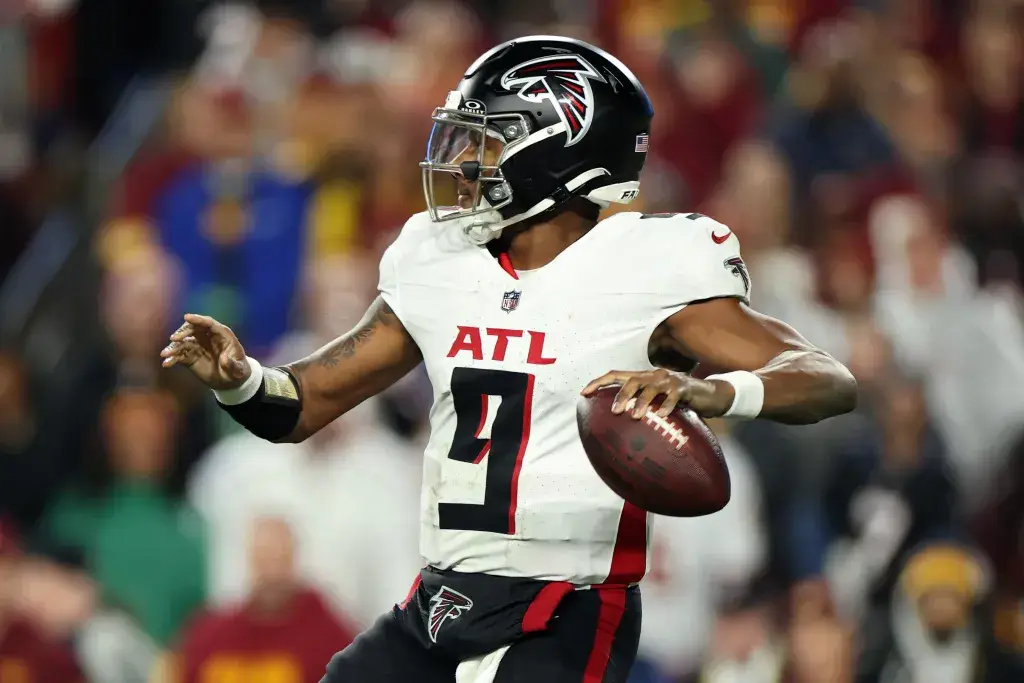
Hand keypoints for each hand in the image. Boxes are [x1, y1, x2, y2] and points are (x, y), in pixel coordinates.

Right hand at [160, 314, 250, 389]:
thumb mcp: (238, 370)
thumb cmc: (238, 372)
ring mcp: (198, 346)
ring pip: (184, 341)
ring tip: (165, 354)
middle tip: (174, 339)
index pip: (209, 323)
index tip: (187, 317)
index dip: (198, 319)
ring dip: (174, 346)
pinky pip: (180, 355)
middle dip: (183, 332)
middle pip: (193, 329)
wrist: (230, 381)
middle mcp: (208, 337)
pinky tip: (167, 364)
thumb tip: (224, 359)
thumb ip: (233, 365)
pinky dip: (172, 358)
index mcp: (222, 335)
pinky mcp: (191, 356)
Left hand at [581, 369, 734, 418]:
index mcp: (642, 377)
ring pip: (651, 387)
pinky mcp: (683, 388)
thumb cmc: (676, 400)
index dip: (598, 382)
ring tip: (635, 416)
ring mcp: (668, 380)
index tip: (583, 393)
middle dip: (621, 395)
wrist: (706, 393)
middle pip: (631, 381)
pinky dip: (667, 406)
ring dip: (642, 401)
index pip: (615, 375)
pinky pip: (673, 397)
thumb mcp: (655, 401)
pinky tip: (663, 416)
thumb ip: (638, 407)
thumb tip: (616, 426)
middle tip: (615, 412)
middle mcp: (652, 375)